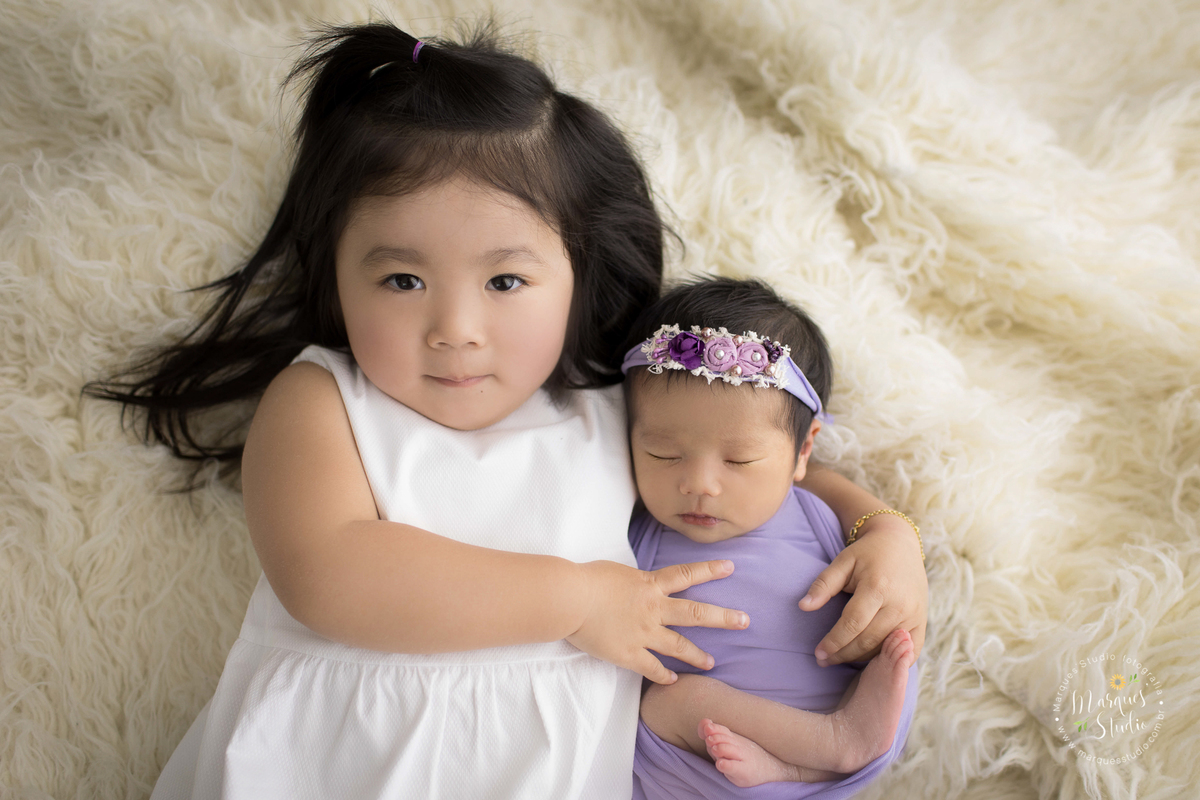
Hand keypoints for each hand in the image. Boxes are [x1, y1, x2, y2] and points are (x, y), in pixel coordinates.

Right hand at [566, 559, 748, 683]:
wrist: (570, 599)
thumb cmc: (586, 579)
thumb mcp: (617, 572)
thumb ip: (634, 582)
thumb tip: (638, 585)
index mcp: (650, 584)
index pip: (687, 574)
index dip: (710, 570)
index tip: (730, 567)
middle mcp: (653, 609)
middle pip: (696, 613)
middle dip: (723, 617)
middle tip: (744, 620)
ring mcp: (643, 633)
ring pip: (678, 645)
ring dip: (698, 655)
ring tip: (712, 662)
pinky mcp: (629, 653)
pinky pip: (652, 668)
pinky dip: (663, 675)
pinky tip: (673, 680)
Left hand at [799, 515, 926, 664]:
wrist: (900, 544)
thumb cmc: (867, 553)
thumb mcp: (843, 562)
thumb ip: (823, 584)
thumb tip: (803, 606)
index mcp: (878, 587)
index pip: (852, 624)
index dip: (834, 641)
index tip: (818, 652)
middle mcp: (899, 605)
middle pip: (868, 640)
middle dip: (843, 654)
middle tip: (823, 661)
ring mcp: (914, 615)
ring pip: (885, 648)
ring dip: (860, 659)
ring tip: (839, 659)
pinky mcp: (922, 622)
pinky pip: (907, 651)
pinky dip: (889, 660)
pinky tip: (869, 662)